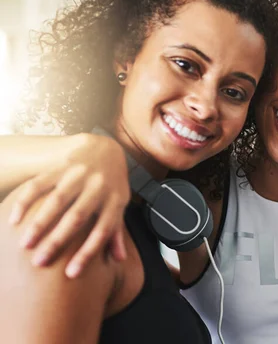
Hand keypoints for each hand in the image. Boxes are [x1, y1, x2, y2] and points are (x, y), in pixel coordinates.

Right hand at [8, 133, 130, 277]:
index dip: (87, 253)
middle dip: (58, 241)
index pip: (103, 231)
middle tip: (39, 263)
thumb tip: (119, 260)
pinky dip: (25, 201)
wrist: (105, 149)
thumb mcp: (119, 204)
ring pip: (57, 200)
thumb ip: (117, 230)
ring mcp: (79, 174)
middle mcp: (98, 187)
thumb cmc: (111, 185)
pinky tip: (12, 220)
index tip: (70, 274)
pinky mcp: (61, 165)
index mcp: (115, 200)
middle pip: (77, 217)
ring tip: (24, 245)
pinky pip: (40, 183)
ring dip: (39, 223)